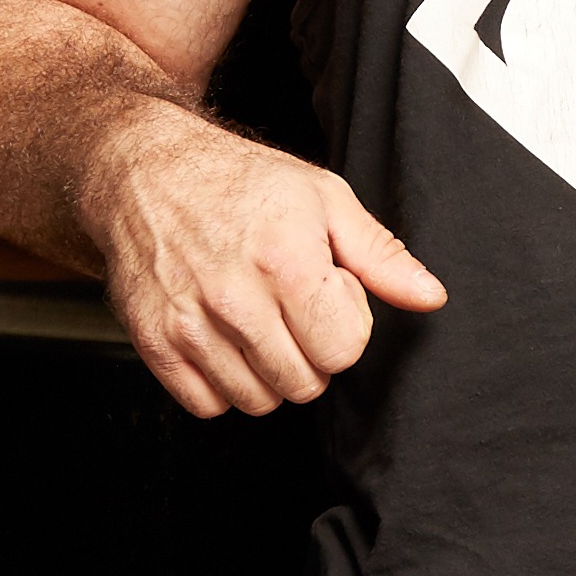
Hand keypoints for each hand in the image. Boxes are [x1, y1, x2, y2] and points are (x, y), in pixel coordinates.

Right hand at [91, 109, 444, 417]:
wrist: (147, 169)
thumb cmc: (241, 181)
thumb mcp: (324, 198)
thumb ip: (380, 255)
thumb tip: (429, 296)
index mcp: (286, 261)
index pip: (342, 352)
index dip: (344, 326)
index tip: (325, 295)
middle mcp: (234, 298)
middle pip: (303, 385)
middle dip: (310, 355)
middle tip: (291, 310)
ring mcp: (188, 324)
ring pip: (257, 402)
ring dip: (267, 373)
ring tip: (257, 322)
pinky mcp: (154, 342)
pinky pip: (207, 405)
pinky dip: (221, 384)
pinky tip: (223, 339)